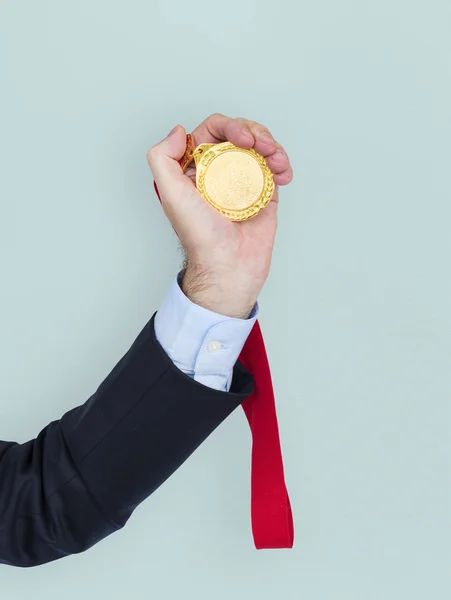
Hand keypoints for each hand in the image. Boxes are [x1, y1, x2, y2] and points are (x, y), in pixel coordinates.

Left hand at [147, 114, 292, 317]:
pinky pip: (275, 170)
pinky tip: (284, 173)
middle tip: (263, 146)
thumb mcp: (170, 195)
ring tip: (278, 161)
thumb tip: (180, 131)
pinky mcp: (263, 194)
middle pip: (240, 134)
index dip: (230, 126)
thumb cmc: (200, 236)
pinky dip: (283, 165)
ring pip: (261, 148)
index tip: (243, 141)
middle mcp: (219, 172)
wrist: (229, 266)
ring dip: (273, 146)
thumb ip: (162, 158)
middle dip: (256, 133)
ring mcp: (243, 182)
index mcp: (196, 168)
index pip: (213, 131)